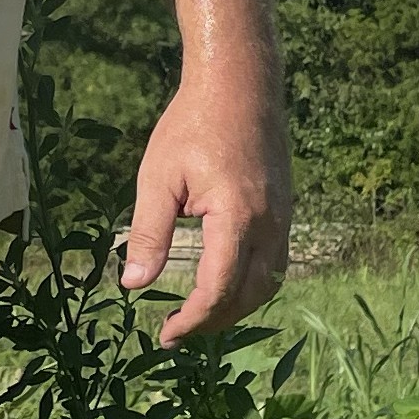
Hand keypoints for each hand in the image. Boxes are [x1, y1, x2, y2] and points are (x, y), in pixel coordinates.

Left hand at [120, 72, 290, 344]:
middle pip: (249, 296)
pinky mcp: (286, 210)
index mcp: (236, 218)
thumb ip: (149, 234)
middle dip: (214, 321)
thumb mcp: (158, 178)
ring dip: (236, 307)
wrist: (240, 85)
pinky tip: (225, 284)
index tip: (165, 334)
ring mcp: (284, 218)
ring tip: (200, 314)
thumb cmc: (192, 125)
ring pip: (269, 284)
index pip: (218, 290)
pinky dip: (252, 285)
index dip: (192, 319)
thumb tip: (133, 286)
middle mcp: (269, 224)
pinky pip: (276, 263)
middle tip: (177, 330)